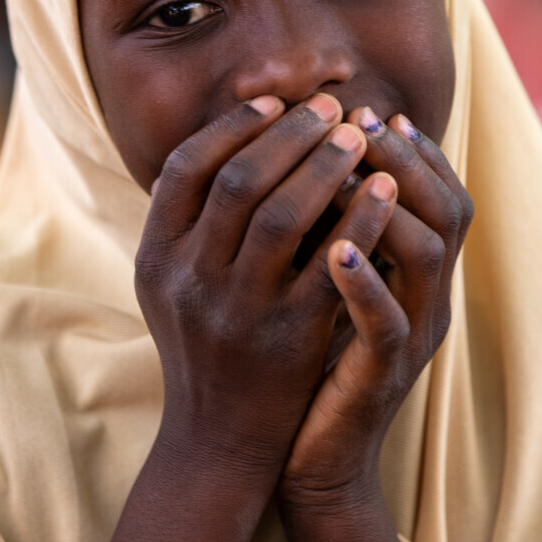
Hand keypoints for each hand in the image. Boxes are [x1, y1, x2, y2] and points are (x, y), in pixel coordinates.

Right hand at [135, 93, 370, 476]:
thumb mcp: (171, 283)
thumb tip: (233, 133)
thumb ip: (188, 219)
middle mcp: (189, 281)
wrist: (217, 441)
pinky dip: (361, 218)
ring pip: (283, 215)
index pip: (185, 168)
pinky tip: (386, 190)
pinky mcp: (288, 337)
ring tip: (361, 135)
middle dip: (289, 135)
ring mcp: (237, 310)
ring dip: (325, 165)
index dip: (232, 127)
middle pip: (237, 182)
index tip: (275, 100)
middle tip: (331, 106)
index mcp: (156, 258)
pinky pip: (331, 263)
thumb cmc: (203, 346)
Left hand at [279, 109, 472, 507]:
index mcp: (418, 276)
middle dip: (405, 160)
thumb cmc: (309, 362)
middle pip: (448, 212)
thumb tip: (300, 153)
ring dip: (388, 204)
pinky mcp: (381, 377)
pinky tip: (333, 250)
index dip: (415, 150)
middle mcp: (427, 301)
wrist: (309, 462)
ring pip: (427, 256)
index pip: (443, 195)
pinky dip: (364, 281)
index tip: (371, 110)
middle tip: (362, 123)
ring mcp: (411, 338)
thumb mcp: (321, 283)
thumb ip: (327, 227)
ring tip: (349, 168)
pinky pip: (386, 322)